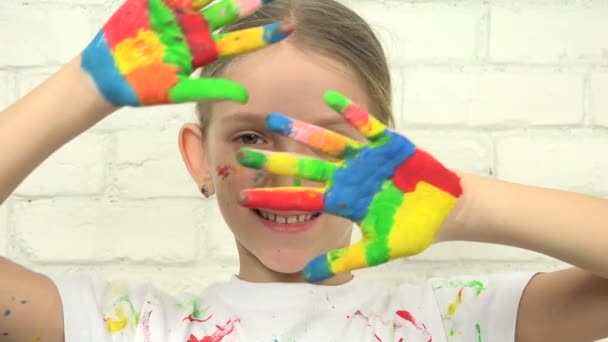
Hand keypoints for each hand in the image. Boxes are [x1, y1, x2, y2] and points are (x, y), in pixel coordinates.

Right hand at [82, 0, 291, 106]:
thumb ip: (212, 89)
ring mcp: (174, 14)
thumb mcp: (179, 91)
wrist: (108, 76)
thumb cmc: (145, 87)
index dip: (262, 35)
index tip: (287, 29)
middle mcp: (194, 29)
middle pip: (225, 13)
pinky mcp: (154, 3)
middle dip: (244, 5)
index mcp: (203, 50)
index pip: (238, 41)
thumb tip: (246, 96)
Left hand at [236, 91, 462, 281]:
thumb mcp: (377, 251)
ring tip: (274, 118)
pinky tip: (330, 100)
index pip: (300, 198)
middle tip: (243, 154)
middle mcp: (347, 176)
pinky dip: (350, 114)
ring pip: (328, 142)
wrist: (445, 211)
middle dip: (275, 160)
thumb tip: (307, 274)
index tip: (242, 195)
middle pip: (305, 166)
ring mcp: (365, 158)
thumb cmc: (412, 230)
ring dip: (302, 130)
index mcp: (343, 200)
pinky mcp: (387, 144)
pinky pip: (366, 126)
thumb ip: (343, 259)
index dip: (272, 196)